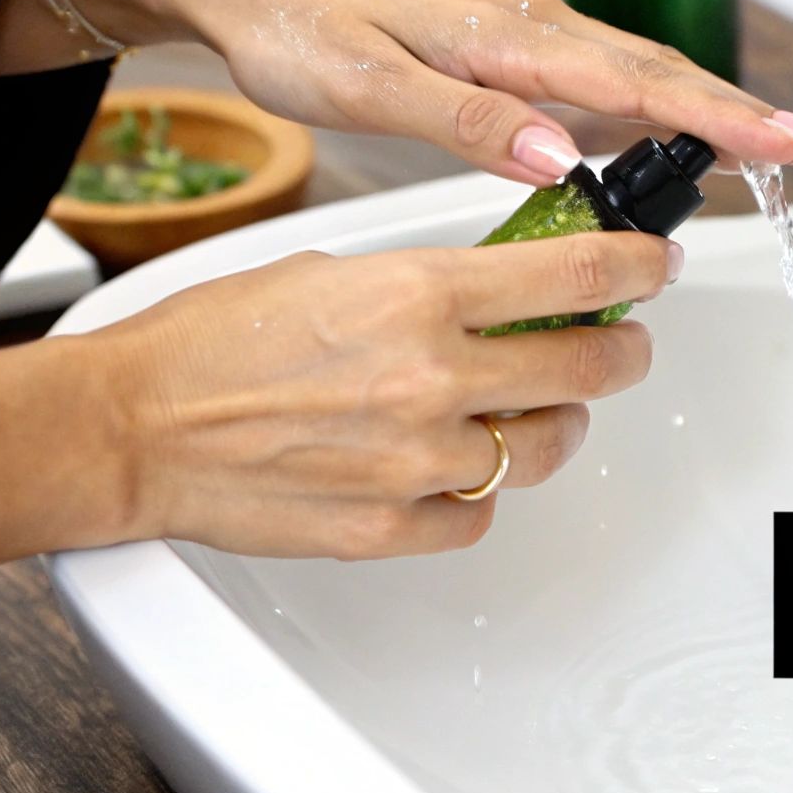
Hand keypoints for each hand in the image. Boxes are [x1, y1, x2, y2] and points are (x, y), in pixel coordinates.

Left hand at [14, 0, 792, 182]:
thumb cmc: (292, 23)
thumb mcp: (364, 86)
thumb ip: (464, 122)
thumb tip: (560, 157)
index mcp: (501, 34)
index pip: (634, 82)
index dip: (719, 118)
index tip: (788, 143)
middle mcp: (521, 19)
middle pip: (651, 68)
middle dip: (732, 112)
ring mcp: (512, 21)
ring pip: (625, 64)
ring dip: (693, 104)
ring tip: (754, 145)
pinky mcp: (496, 31)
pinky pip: (587, 65)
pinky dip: (636, 95)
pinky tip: (646, 127)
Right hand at [90, 233, 678, 558]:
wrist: (134, 425)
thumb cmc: (212, 342)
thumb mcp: (334, 271)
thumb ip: (429, 286)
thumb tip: (502, 292)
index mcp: (418, 295)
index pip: (575, 276)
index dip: (638, 268)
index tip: (658, 266)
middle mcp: (431, 378)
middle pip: (586, 368)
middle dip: (621, 351)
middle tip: (623, 343)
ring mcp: (417, 460)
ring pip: (543, 447)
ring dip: (552, 424)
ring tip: (534, 408)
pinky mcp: (393, 526)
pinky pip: (479, 514)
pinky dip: (478, 490)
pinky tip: (456, 466)